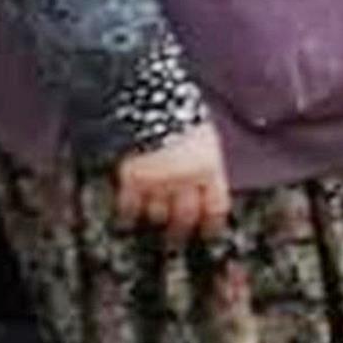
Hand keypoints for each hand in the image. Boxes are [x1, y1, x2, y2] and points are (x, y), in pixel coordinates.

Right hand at [115, 123, 230, 240]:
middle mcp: (186, 180)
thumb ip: (205, 162)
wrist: (149, 102)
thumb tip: (206, 182)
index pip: (216, 207)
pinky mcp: (133, 180)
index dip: (212, 225)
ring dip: (155, 221)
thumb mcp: (204, 138)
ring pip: (158, 215)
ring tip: (151, 229)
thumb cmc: (179, 115)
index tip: (208, 234)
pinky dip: (128, 216)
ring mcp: (159, 182)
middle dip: (181, 231)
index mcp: (209, 168)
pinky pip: (130, 207)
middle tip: (176, 241)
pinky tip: (126, 222)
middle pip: (185, 218)